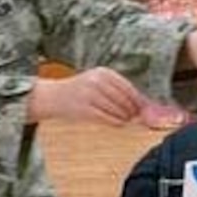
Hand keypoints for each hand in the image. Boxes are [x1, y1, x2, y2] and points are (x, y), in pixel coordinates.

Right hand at [29, 68, 145, 125]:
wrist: (53, 96)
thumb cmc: (81, 90)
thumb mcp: (97, 82)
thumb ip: (118, 90)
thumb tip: (143, 103)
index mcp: (103, 73)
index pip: (127, 87)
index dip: (138, 99)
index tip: (143, 108)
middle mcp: (96, 81)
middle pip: (124, 99)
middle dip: (133, 110)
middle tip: (136, 116)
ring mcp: (89, 95)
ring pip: (116, 109)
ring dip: (125, 117)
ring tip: (127, 120)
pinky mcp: (84, 109)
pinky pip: (107, 118)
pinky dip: (116, 122)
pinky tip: (119, 123)